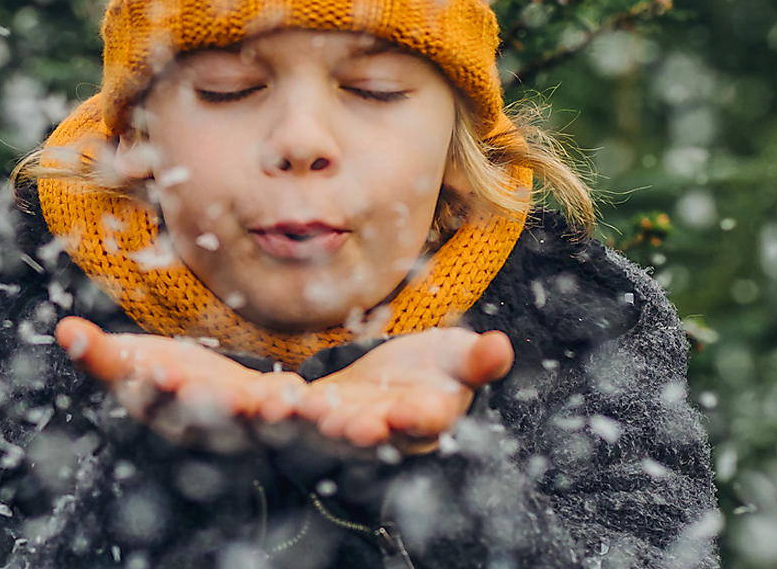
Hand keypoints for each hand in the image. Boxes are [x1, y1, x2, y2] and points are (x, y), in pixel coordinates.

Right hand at [56, 316, 308, 450]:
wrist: (206, 392)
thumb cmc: (160, 374)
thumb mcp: (127, 361)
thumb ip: (96, 353)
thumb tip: (63, 330)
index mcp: (161, 412)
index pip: (156, 403)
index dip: (156, 390)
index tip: (157, 369)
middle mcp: (201, 425)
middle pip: (207, 417)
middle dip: (214, 406)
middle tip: (223, 391)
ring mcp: (242, 423)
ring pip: (255, 423)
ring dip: (267, 415)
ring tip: (279, 401)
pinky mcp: (275, 412)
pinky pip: (289, 415)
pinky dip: (296, 409)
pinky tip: (301, 392)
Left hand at [294, 327, 513, 453]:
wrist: (403, 373)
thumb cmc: (440, 368)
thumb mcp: (460, 358)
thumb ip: (478, 360)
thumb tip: (501, 345)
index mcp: (429, 415)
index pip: (426, 420)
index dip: (416, 418)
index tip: (406, 412)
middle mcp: (389, 428)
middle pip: (376, 432)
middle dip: (362, 427)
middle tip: (349, 424)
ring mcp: (353, 421)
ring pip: (335, 426)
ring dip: (319, 421)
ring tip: (306, 410)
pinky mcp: (322, 409)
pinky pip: (303, 411)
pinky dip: (289, 407)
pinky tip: (275, 400)